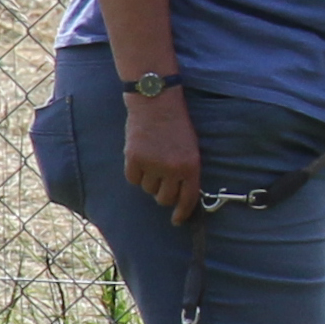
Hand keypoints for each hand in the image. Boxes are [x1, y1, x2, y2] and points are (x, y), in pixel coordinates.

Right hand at [123, 91, 202, 223]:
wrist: (156, 103)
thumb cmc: (176, 125)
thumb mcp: (191, 149)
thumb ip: (187, 172)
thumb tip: (181, 197)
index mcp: (191, 166)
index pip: (187, 199)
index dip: (182, 213)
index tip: (177, 220)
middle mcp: (172, 169)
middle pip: (164, 198)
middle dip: (163, 194)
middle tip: (162, 181)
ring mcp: (152, 165)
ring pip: (148, 189)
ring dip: (150, 180)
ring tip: (152, 159)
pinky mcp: (134, 159)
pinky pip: (133, 179)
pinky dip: (135, 172)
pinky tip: (140, 158)